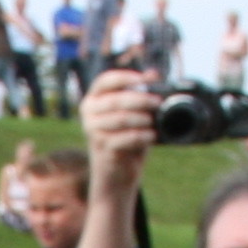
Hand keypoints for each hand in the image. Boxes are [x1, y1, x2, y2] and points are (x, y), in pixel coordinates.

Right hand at [80, 65, 157, 197]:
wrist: (116, 173)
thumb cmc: (127, 138)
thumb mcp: (134, 113)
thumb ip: (141, 93)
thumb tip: (154, 73)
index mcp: (94, 98)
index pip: (105, 80)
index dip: (125, 77)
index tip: (145, 79)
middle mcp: (89, 113)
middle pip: (115, 100)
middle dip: (140, 99)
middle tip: (158, 102)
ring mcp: (93, 131)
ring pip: (120, 119)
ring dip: (141, 119)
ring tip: (153, 121)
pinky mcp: (102, 149)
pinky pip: (124, 138)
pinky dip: (142, 136)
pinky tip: (152, 136)